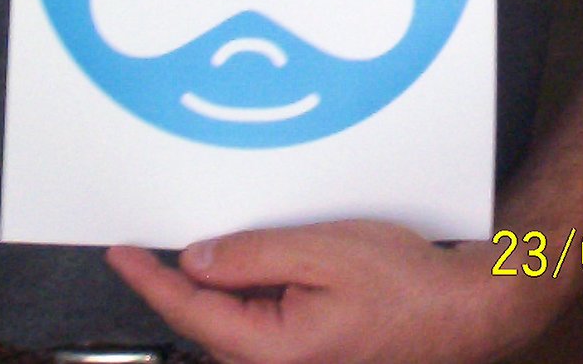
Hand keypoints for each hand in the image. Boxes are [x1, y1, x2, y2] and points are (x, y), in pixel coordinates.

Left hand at [107, 221, 542, 363]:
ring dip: (224, 289)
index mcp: (275, 351)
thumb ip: (252, 256)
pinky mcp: (309, 360)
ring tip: (244, 243)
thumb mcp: (322, 249)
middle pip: (207, 325)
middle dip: (186, 281)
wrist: (463, 311)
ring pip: (232, 328)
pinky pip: (259, 330)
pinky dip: (250, 298)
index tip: (120, 252)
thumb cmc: (405, 283)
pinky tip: (269, 267)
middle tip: (173, 232)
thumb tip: (195, 261)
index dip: (149, 280)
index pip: (190, 313)